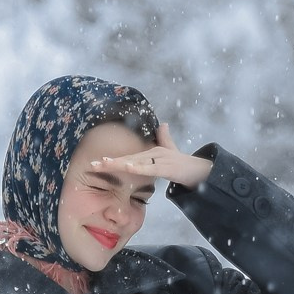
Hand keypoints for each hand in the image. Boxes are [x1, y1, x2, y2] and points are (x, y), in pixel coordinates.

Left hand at [86, 121, 213, 189]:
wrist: (201, 170)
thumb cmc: (183, 162)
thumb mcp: (172, 151)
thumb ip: (165, 138)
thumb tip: (163, 123)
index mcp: (151, 153)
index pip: (128, 157)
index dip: (112, 160)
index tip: (96, 162)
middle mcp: (153, 154)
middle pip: (128, 159)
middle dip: (109, 162)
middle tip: (92, 164)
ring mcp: (161, 159)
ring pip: (136, 162)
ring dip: (120, 164)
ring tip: (104, 164)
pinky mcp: (168, 166)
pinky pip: (151, 168)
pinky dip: (139, 167)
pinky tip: (128, 167)